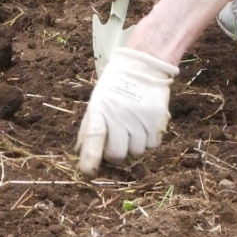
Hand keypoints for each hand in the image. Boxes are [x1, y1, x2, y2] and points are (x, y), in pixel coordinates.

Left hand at [75, 47, 174, 174]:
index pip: (93, 139)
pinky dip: (149, 140)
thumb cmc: (116, 86)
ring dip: (134, 145)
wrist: (143, 64)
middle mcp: (118, 116)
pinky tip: (145, 124)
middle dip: (116, 153)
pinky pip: (152, 145)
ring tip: (133, 127)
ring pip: (136, 152)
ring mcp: (138, 118)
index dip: (89, 159)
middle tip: (118, 141)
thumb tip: (80, 153)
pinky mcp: (156, 120)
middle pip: (116, 155)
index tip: (88, 172)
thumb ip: (89, 128)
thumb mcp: (97, 102)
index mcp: (99, 110)